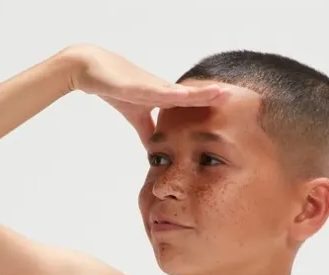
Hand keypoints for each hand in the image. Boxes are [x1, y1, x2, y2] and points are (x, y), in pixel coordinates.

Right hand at [64, 45, 230, 144]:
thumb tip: (155, 151)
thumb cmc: (114, 87)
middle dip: (214, 97)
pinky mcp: (139, 85)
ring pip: (182, 90)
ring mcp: (152, 86)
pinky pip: (160, 91)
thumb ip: (147, 132)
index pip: (193, 103)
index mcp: (163, 97)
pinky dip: (175, 94)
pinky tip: (189, 95)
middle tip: (238, 99)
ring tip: (223, 92)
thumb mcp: (135, 116)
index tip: (232, 110)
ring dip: (202, 92)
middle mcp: (162, 89)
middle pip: (194, 94)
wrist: (90, 69)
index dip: (211, 105)